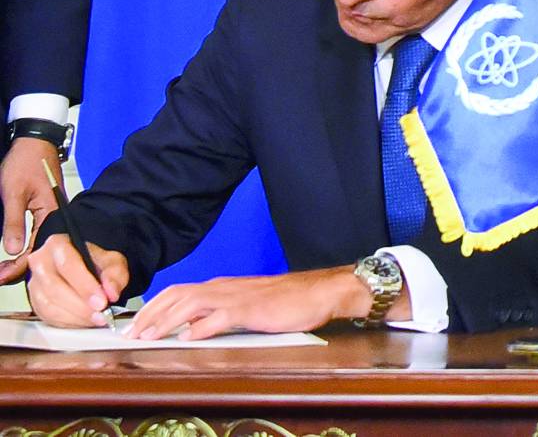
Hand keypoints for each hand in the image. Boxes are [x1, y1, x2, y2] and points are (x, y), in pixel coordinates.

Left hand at [0, 137, 60, 281]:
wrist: (35, 143)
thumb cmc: (25, 163)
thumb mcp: (13, 193)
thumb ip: (14, 223)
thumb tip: (12, 250)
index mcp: (52, 213)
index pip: (37, 248)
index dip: (18, 266)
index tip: (0, 277)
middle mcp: (57, 216)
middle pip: (42, 250)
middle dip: (19, 267)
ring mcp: (53, 213)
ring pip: (40, 244)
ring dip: (22, 259)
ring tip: (3, 270)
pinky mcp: (47, 211)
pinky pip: (39, 234)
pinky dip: (26, 247)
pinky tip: (16, 253)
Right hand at [26, 234, 128, 327]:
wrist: (84, 268)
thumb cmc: (95, 262)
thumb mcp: (112, 261)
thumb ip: (115, 274)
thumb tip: (111, 292)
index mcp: (58, 245)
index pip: (68, 266)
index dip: (85, 286)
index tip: (102, 301)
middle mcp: (41, 262)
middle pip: (55, 288)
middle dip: (80, 305)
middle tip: (100, 314)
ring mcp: (35, 283)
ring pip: (48, 305)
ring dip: (75, 316)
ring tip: (96, 319)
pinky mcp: (34, 301)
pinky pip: (47, 316)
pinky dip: (68, 322)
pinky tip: (84, 321)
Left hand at [127, 265, 391, 340]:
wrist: (319, 292)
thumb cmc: (286, 301)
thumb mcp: (246, 308)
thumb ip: (219, 316)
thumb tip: (192, 330)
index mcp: (221, 287)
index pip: (177, 293)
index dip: (152, 308)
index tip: (134, 326)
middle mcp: (223, 288)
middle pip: (176, 296)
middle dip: (149, 315)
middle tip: (129, 335)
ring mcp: (237, 297)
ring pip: (191, 304)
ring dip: (166, 321)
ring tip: (149, 337)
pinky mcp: (251, 309)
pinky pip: (220, 317)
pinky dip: (200, 328)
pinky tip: (188, 338)